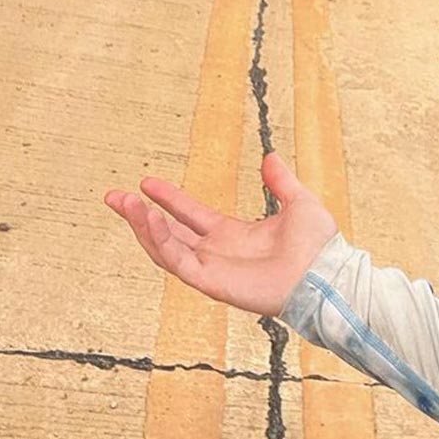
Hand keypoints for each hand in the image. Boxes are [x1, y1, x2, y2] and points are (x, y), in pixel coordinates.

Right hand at [104, 153, 337, 316]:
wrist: (326, 273)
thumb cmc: (318, 247)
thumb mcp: (298, 201)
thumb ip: (280, 181)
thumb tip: (271, 156)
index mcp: (233, 235)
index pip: (190, 214)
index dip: (168, 198)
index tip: (146, 182)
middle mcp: (217, 252)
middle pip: (168, 233)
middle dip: (138, 216)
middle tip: (112, 196)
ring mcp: (212, 268)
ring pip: (166, 247)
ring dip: (143, 226)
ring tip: (124, 203)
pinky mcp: (212, 282)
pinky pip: (178, 261)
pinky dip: (161, 241)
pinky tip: (148, 219)